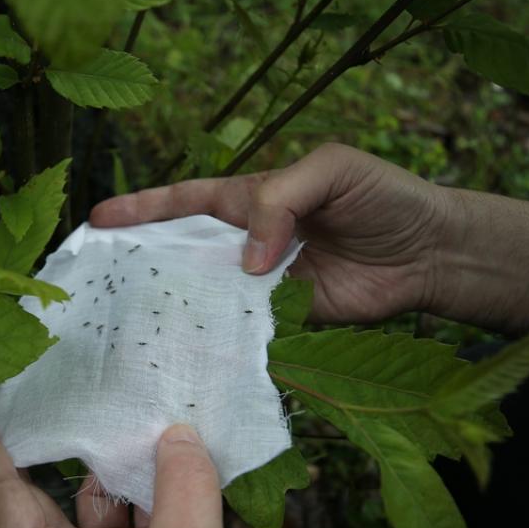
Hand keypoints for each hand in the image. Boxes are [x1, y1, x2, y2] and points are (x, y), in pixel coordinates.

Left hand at [0, 411, 312, 527]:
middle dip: (65, 440)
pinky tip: (191, 443)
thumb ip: (180, 495)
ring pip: (122, 500)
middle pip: (62, 494)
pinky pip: (168, 514)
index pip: (6, 504)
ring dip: (131, 455)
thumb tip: (178, 432)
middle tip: (65, 376)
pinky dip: (177, 480)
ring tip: (138, 392)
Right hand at [91, 143, 528, 338]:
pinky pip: (242, 333)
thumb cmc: (384, 198)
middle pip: (183, 255)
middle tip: (97, 284)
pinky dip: (218, 344)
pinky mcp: (283, 324)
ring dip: (173, 311)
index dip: (142, 210)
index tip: (98, 221)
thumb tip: (249, 261)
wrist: (431, 254)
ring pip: (206, 299)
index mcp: (251, 198)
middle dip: (141, 265)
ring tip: (127, 326)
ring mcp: (262, 288)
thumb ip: (282, 201)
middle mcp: (247, 244)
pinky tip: (188, 356)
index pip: (186, 202)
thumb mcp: (331, 171)